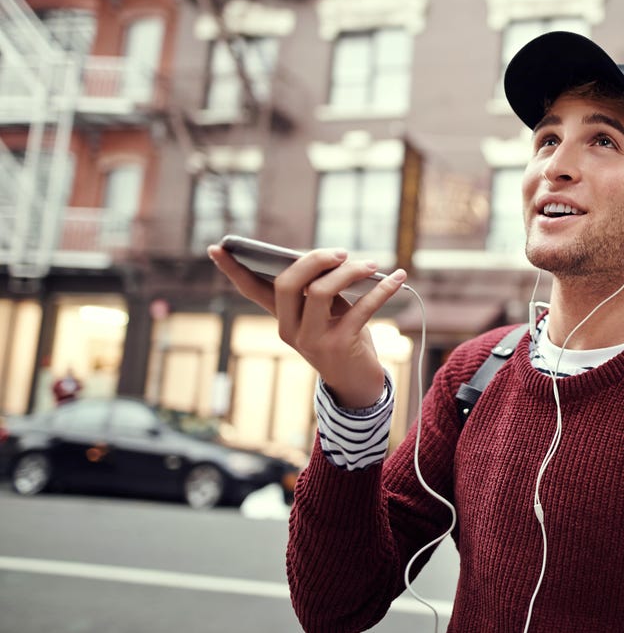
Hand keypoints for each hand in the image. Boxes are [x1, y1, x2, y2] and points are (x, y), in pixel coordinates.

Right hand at [207, 245, 407, 407]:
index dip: (234, 270)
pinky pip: (360, 309)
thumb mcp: (328, 312)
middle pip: (287, 283)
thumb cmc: (344, 339)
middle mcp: (289, 330)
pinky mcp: (339, 346)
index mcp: (282, 318)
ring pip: (320, 292)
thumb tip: (332, 258)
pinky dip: (382, 290)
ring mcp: (311, 340)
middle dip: (314, 259)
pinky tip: (398, 278)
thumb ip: (322, 288)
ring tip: (372, 265)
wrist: (359, 383)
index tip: (216, 248)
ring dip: (349, 272)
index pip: (252, 290)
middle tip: (341, 252)